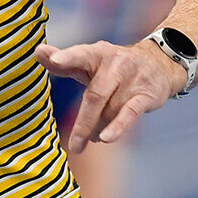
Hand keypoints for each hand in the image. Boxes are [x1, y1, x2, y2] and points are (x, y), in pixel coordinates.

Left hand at [34, 39, 185, 153]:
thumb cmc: (114, 66)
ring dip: (98, 128)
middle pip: (94, 95)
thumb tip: (37, 52)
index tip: (52, 59)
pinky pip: (130, 113)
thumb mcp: (90, 61)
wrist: (160, 63)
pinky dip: (118, 127)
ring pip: (110, 111)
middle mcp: (115, 64)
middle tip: (74, 145)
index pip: (80, 55)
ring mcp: (132, 79)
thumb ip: (64, 62)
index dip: (66, 57)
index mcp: (97, 53)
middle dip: (83, 123)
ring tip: (91, 137)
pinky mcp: (146, 94)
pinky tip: (106, 139)